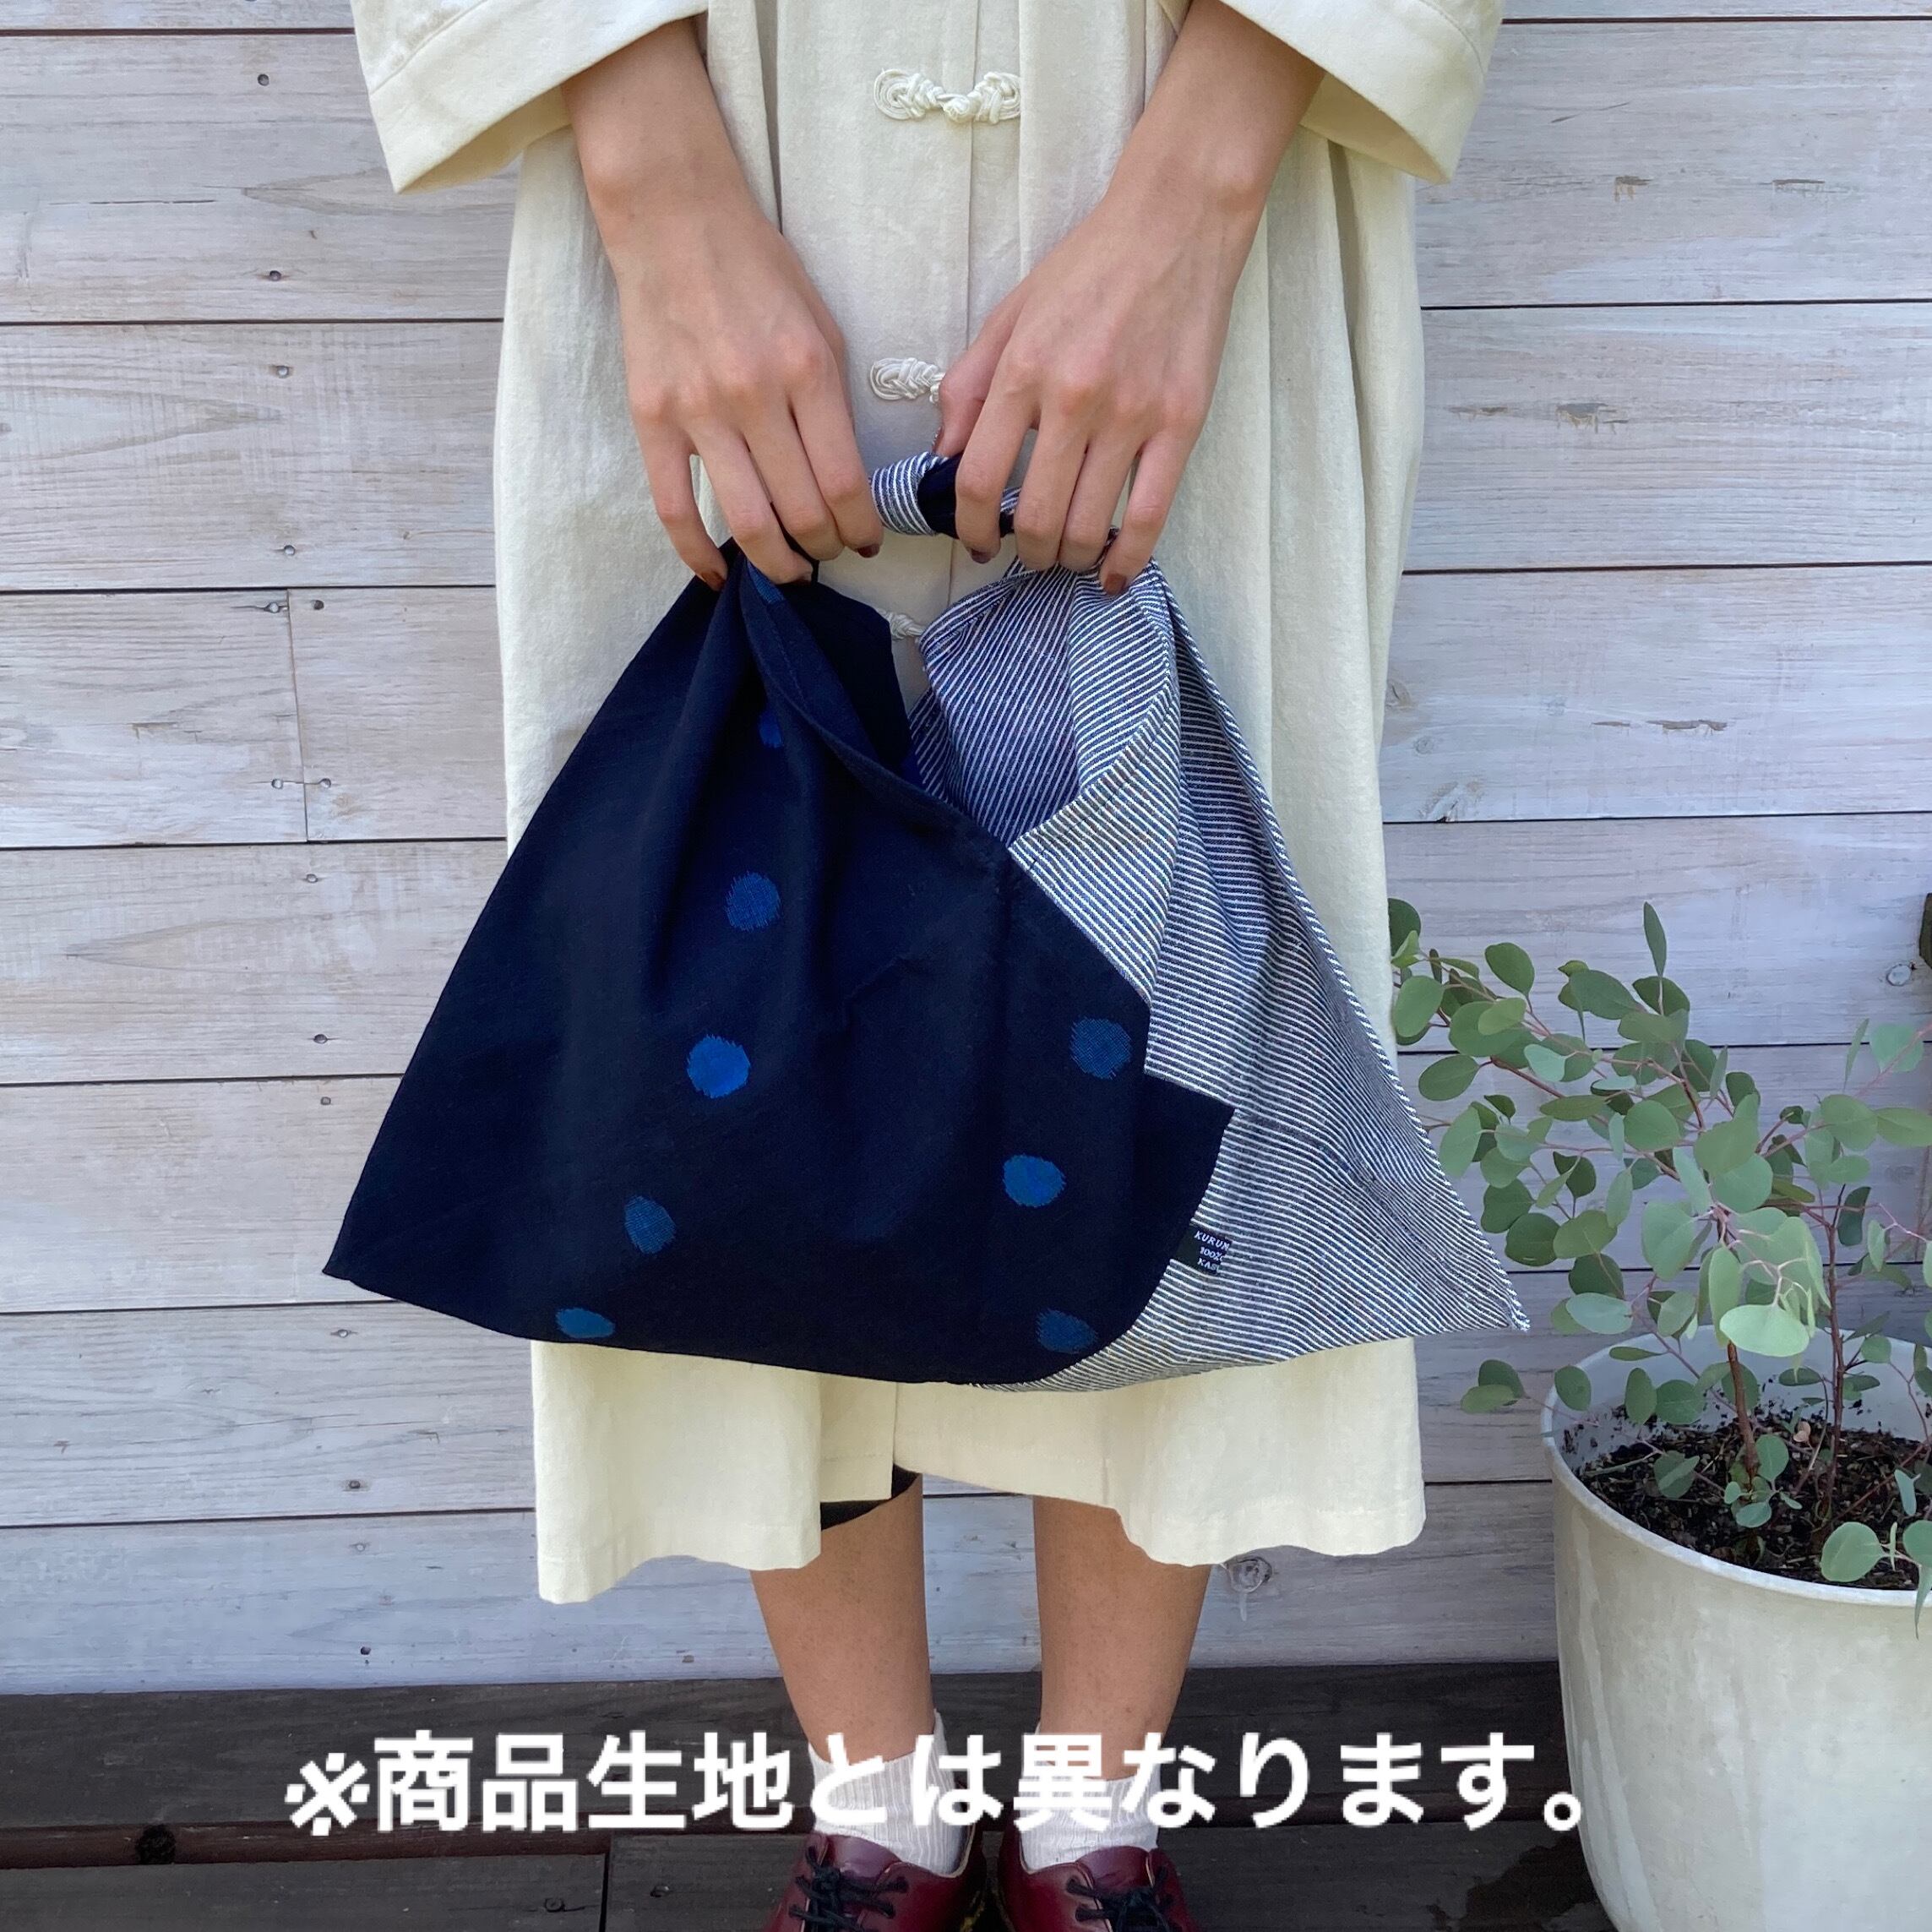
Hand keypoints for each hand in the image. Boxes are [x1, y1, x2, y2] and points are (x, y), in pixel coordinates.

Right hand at [565, 23, 881, 586]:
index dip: (862, 529)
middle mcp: (756, 396)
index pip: (846, 481)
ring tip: (790, 572)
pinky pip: (674, 508)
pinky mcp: (651, 418)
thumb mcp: (821, 327)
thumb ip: (833, 404)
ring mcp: (700, 411)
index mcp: (808, 371)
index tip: (867, 542)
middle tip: (829, 555)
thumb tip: (844, 480)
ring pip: (747, 521)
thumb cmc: (757, 271)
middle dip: (825, 549)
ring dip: (777, 564)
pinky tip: (720, 575)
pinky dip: (698, 555)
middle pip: (802, 511)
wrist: (674, 221)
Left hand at [936, 0, 1319, 591]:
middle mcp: (1073, 397)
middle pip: (1034, 516)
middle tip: (1026, 554)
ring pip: (1087, 525)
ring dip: (1068, 558)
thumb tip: (941, 455)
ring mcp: (1131, 414)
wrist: (1176, 224)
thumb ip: (968, 386)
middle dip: (1024, 553)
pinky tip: (1110, 574)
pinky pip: (1150, 516)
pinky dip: (1126, 559)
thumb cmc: (1087, 268)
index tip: (975, 542)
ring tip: (1065, 556)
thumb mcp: (1010, 315)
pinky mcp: (1181, 424)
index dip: (969, 527)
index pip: (976, 478)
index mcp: (1022, 370)